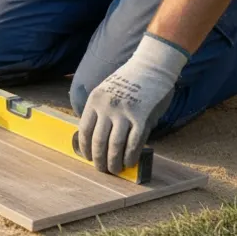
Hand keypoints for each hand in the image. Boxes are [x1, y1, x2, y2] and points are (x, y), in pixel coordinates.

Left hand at [76, 34, 188, 173]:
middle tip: (102, 169)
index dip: (85, 148)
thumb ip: (103, 112)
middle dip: (99, 159)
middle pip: (98, 141)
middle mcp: (107, 108)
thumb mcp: (107, 91)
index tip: (88, 158)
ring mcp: (124, 113)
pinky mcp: (142, 118)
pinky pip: (134, 143)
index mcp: (95, 101)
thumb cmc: (130, 80)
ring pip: (114, 145)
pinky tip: (130, 163)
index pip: (84, 130)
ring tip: (115, 170)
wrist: (152, 65)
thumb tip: (101, 138)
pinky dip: (130, 156)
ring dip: (114, 161)